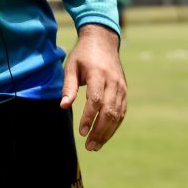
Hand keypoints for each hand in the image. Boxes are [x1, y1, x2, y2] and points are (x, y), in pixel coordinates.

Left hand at [60, 23, 125, 150]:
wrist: (103, 41)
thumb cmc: (83, 55)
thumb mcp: (71, 66)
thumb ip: (68, 87)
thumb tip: (63, 106)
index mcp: (99, 74)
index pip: (96, 99)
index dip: (89, 117)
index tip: (81, 132)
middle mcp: (113, 81)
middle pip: (109, 110)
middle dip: (99, 131)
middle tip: (89, 146)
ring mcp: (121, 87)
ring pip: (117, 114)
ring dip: (107, 132)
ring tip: (95, 146)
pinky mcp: (124, 91)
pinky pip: (121, 111)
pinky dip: (114, 126)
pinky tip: (105, 136)